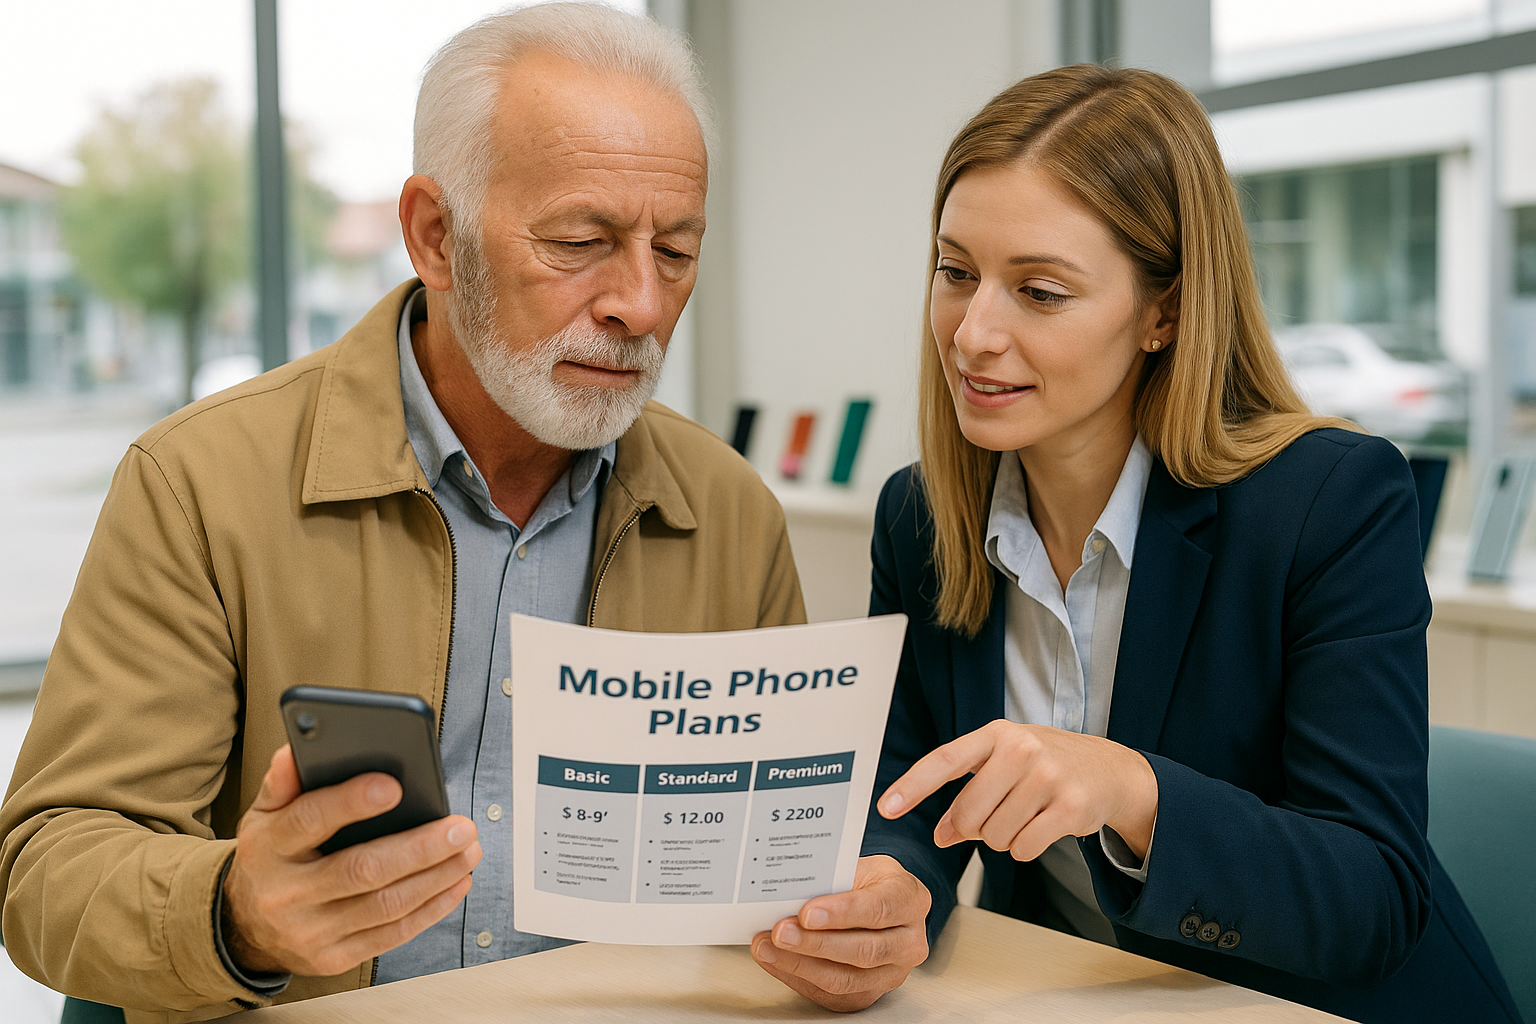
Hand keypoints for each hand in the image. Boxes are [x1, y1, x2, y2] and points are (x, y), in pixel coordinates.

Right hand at [222, 745, 481, 976]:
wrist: (246, 927)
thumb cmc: (271, 857)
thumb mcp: (265, 813)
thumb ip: (285, 780)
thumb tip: (298, 750)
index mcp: (269, 847)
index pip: (309, 820)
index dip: (351, 802)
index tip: (394, 785)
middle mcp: (287, 893)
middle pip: (361, 870)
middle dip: (419, 848)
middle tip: (460, 827)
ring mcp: (310, 931)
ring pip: (385, 904)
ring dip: (436, 877)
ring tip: (468, 851)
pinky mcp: (333, 958)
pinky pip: (391, 935)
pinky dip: (431, 908)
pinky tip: (456, 883)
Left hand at [750, 854, 929, 1010]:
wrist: (884, 904)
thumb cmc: (869, 883)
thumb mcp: (859, 867)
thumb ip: (831, 879)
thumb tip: (788, 891)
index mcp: (910, 900)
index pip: (879, 909)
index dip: (842, 913)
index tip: (807, 913)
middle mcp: (909, 942)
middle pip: (863, 951)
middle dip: (815, 943)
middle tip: (780, 932)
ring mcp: (892, 973)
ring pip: (846, 980)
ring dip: (800, 965)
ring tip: (768, 947)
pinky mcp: (869, 994)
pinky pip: (832, 995)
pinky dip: (798, 978)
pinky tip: (777, 961)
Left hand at [878, 720, 1157, 862]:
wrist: (1109, 770)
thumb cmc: (1044, 765)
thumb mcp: (1002, 764)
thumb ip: (966, 793)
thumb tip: (940, 834)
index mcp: (996, 735)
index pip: (944, 761)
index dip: (912, 786)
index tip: (886, 807)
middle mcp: (1021, 750)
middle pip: (968, 815)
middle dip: (973, 828)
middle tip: (995, 816)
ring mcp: (1048, 778)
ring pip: (995, 836)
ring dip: (1002, 838)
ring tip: (1024, 816)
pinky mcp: (1070, 807)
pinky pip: (1024, 849)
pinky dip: (1025, 849)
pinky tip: (1041, 827)